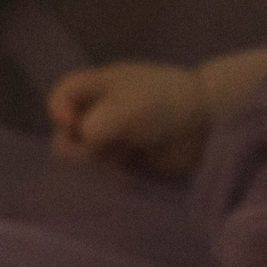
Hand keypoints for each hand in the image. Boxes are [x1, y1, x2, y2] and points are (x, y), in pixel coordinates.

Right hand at [49, 63, 210, 175]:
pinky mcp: (126, 162)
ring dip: (95, 166)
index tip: (74, 125)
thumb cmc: (164, 104)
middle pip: (66, 134)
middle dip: (78, 148)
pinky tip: (126, 176)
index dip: (59, 112)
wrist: (207, 122)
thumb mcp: (121, 110)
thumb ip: (92, 129)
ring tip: (120, 164)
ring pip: (83, 159)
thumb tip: (85, 149)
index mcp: (97, 88)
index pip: (60, 97)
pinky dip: (110, 178)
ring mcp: (113, 138)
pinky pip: (104, 174)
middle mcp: (100, 112)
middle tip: (99, 154)